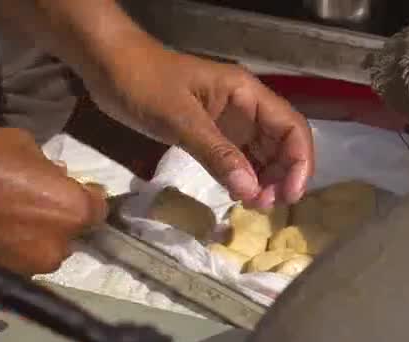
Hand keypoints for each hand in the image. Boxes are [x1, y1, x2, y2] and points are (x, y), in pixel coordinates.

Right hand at [0, 117, 108, 273]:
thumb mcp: (18, 143)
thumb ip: (45, 170)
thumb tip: (55, 179)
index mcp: (68, 212)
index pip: (96, 212)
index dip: (82, 200)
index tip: (69, 192)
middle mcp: (52, 251)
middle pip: (65, 239)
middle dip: (50, 223)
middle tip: (21, 203)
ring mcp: (19, 274)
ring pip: (33, 256)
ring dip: (22, 242)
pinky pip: (3, 269)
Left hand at [94, 48, 314, 208]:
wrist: (108, 67)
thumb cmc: (144, 83)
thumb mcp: (180, 119)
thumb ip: (216, 153)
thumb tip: (249, 190)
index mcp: (246, 94)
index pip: (292, 127)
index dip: (300, 161)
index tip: (290, 194)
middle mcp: (246, 108)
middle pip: (283, 144)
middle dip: (284, 176)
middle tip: (266, 206)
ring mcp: (230, 122)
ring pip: (264, 155)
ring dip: (266, 181)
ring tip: (253, 205)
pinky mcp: (212, 135)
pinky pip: (240, 159)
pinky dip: (245, 179)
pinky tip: (239, 195)